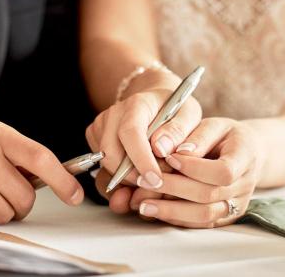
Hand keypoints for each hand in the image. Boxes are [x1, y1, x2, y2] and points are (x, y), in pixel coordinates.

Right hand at [85, 69, 201, 188]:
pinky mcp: (95, 138)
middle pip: (111, 154)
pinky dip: (121, 178)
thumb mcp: (189, 115)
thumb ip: (179, 132)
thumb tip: (162, 149)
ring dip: (128, 179)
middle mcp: (113, 114)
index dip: (141, 160)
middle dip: (133, 177)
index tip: (156, 180)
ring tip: (152, 176)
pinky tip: (139, 172)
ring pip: (106, 165)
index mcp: (137, 104)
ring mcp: (101, 126)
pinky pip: (103, 168)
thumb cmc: (175, 109)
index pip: (131, 133)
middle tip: (158, 183)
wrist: (156, 101)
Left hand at [128, 118, 263, 227]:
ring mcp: (237, 204)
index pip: (223, 171)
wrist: (246, 152)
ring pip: (204, 215)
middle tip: (143, 181)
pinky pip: (200, 223)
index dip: (194, 167)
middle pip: (208, 195)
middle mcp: (245, 185)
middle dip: (173, 188)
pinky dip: (176, 218)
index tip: (169, 158)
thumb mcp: (214, 125)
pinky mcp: (225, 216)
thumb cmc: (225, 135)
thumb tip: (176, 153)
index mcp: (246, 156)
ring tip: (142, 204)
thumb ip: (197, 137)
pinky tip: (155, 211)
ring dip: (170, 210)